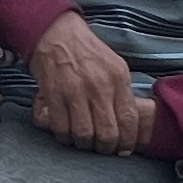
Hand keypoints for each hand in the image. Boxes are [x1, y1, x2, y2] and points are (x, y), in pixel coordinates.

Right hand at [28, 11, 143, 154]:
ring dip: (83, 144)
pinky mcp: (53, 95)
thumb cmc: (86, 50)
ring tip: (83, 141)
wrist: (56, 32)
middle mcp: (98, 86)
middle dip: (105, 148)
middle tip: (101, 148)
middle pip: (107, 134)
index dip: (127, 141)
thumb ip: (122, 91)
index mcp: (118, 78)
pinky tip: (66, 132)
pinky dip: (64, 136)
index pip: (129, 119)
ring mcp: (74, 91)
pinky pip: (61, 128)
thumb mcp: (114, 65)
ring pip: (84, 135)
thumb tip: (128, 121)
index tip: (123, 149)